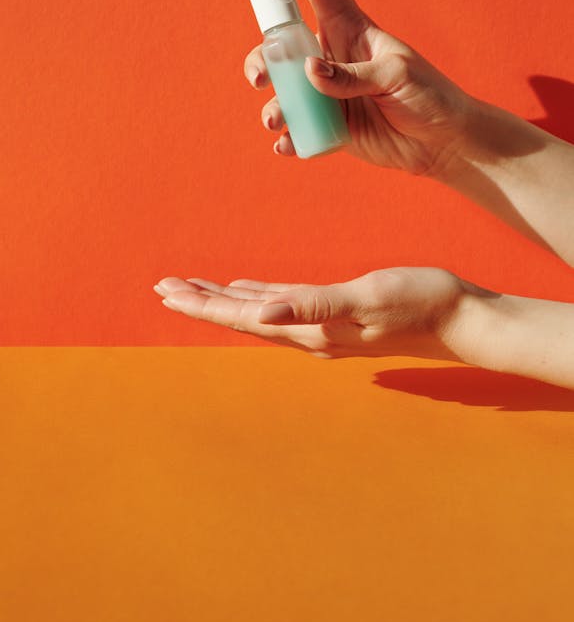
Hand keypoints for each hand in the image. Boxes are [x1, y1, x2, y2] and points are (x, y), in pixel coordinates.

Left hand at [154, 268, 491, 361]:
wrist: (459, 319)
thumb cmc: (417, 302)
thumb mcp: (366, 297)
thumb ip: (314, 306)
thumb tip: (264, 316)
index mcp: (309, 328)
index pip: (242, 316)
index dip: (202, 304)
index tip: (166, 292)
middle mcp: (308, 333)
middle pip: (241, 316)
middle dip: (200, 303)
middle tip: (162, 288)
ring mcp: (322, 327)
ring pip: (259, 312)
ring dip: (223, 300)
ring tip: (191, 289)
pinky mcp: (336, 315)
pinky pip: (284, 306)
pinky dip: (257, 297)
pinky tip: (247, 291)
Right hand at [245, 0, 473, 176]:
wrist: (444, 141)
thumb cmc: (430, 95)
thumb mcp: (396, 74)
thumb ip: (352, 75)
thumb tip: (309, 71)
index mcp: (349, 27)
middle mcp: (330, 56)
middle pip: (281, 43)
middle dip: (261, 57)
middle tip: (260, 78)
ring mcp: (325, 92)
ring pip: (282, 89)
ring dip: (272, 105)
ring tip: (278, 121)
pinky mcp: (327, 125)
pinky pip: (296, 130)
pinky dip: (287, 138)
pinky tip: (288, 145)